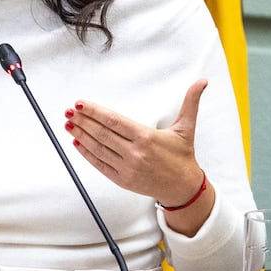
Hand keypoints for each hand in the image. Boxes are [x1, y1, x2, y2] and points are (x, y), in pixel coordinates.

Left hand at [63, 79, 213, 233]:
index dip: (95, 112)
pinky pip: (100, 165)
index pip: (114, 121)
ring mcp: (127, 168)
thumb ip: (190, 102)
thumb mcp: (186, 128)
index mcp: (146, 137)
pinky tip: (77, 143)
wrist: (183, 188)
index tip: (81, 104)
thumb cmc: (183, 156)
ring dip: (81, 135)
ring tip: (69, 124)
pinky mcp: (122, 180)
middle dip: (83, 121)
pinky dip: (87, 154)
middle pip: (102, 134)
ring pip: (98, 148)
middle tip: (69, 111)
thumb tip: (202, 81)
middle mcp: (135, 153)